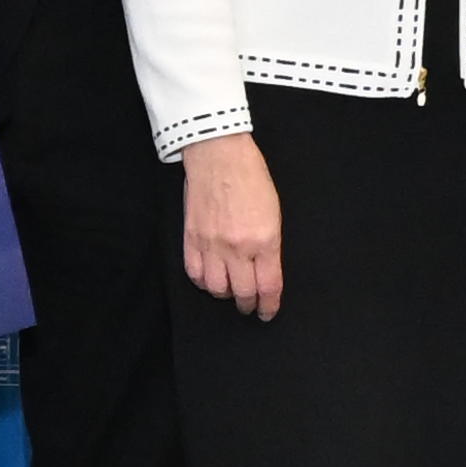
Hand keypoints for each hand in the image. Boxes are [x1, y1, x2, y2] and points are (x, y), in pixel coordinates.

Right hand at [178, 131, 286, 318]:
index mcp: (265, 239)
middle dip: (248, 304)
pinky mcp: (192, 238)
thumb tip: (265, 270)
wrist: (219, 155)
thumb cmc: (251, 177)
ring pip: (216, 288)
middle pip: (243, 293)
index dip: (269, 305)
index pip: (268, 286)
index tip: (268, 312)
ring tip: (230, 291)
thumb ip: (269, 245)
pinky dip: (203, 282)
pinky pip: (194, 274)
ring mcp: (212, 244)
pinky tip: (210, 279)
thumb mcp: (273, 212)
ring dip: (225, 294)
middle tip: (250, 305)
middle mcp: (238, 247)